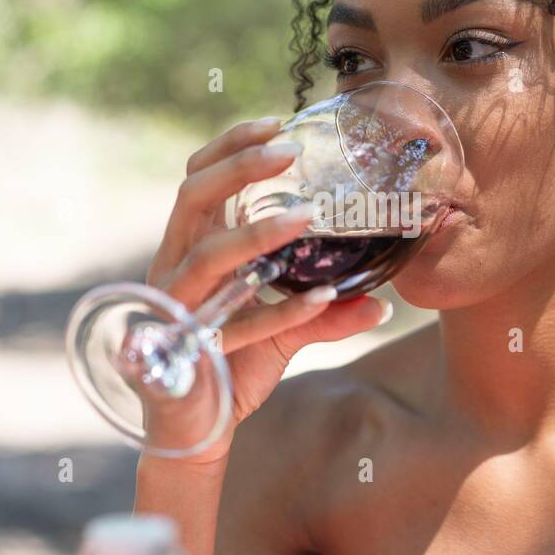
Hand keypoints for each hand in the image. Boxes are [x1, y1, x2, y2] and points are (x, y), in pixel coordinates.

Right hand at [143, 117, 392, 462]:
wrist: (196, 432)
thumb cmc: (231, 369)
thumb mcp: (283, 333)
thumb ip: (325, 312)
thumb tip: (381, 301)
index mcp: (189, 248)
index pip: (198, 178)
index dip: (231, 146)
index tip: (277, 122)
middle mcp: (173, 268)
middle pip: (192, 197)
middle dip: (238, 167)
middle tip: (288, 152)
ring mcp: (174, 309)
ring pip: (205, 256)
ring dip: (257, 233)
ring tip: (306, 216)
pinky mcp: (184, 351)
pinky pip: (231, 324)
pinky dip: (278, 311)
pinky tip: (320, 298)